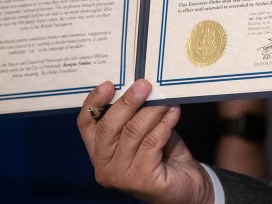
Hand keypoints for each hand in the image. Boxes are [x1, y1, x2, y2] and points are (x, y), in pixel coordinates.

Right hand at [78, 79, 214, 203]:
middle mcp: (103, 166)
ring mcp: (120, 175)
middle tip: (145, 85)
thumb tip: (141, 86)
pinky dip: (164, 123)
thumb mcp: (144, 130)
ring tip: (166, 99)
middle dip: (127, 102)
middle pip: (108, 127)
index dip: (93, 102)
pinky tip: (174, 113)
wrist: (186, 186)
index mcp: (98, 151)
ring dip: (152, 110)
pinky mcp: (141, 179)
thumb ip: (136, 114)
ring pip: (132, 132)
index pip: (86, 124)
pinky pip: (152, 142)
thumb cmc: (162, 154)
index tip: (109, 84)